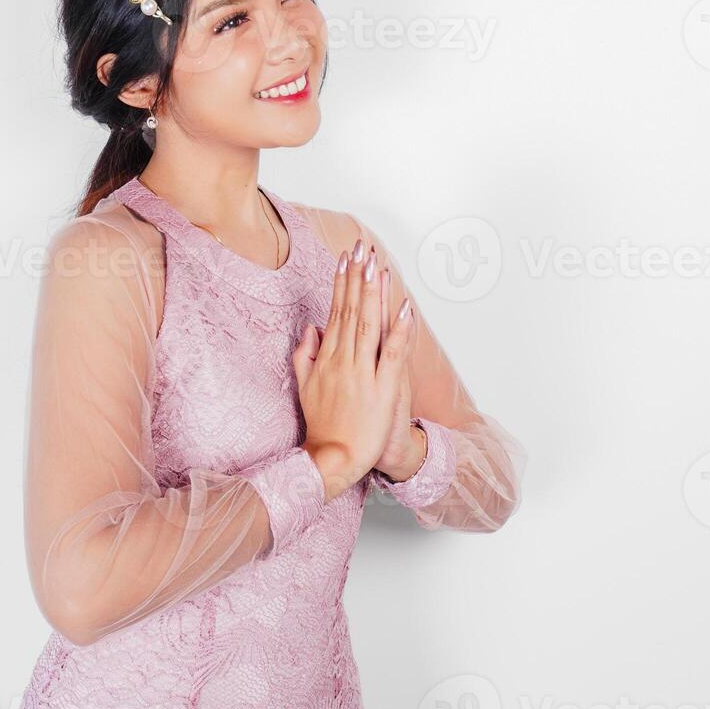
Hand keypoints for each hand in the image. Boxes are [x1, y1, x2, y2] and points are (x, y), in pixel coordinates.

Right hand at [292, 238, 412, 500]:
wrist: (332, 460)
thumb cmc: (322, 427)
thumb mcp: (304, 389)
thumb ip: (305, 356)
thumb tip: (311, 328)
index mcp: (327, 359)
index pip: (335, 312)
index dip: (341, 284)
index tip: (345, 259)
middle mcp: (343, 360)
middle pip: (351, 311)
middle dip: (357, 277)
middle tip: (362, 248)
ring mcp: (363, 373)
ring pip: (369, 325)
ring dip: (373, 293)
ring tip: (377, 266)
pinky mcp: (382, 388)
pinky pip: (393, 354)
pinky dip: (400, 330)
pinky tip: (404, 308)